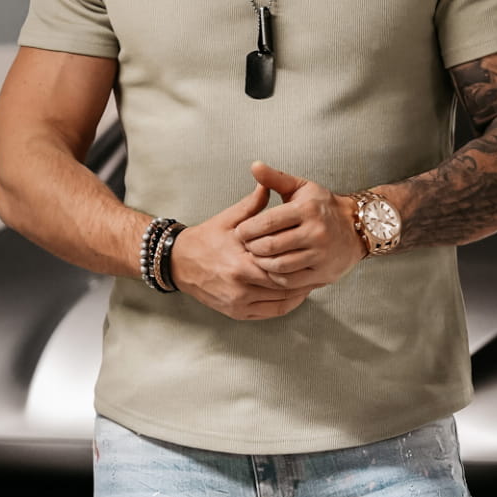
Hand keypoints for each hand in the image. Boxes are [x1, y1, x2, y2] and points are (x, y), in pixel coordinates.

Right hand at [169, 184, 313, 320]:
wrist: (178, 263)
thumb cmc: (204, 239)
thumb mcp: (228, 220)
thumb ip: (252, 205)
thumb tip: (268, 184)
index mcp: (240, 263)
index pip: (280, 266)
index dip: (299, 261)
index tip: (312, 252)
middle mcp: (240, 287)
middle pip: (283, 286)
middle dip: (302, 279)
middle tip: (318, 269)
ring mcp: (238, 303)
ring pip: (279, 302)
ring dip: (297, 294)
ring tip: (310, 281)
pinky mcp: (236, 312)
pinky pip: (269, 313)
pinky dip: (285, 305)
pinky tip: (294, 295)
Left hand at [235, 161, 362, 287]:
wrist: (355, 228)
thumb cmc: (322, 207)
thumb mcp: (302, 188)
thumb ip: (275, 178)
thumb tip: (254, 166)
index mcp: (307, 209)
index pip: (268, 221)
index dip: (248, 229)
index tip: (240, 232)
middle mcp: (316, 232)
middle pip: (270, 246)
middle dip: (251, 247)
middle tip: (245, 246)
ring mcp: (320, 255)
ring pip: (279, 266)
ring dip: (261, 264)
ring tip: (256, 257)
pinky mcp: (322, 273)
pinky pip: (290, 281)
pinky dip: (275, 277)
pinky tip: (270, 269)